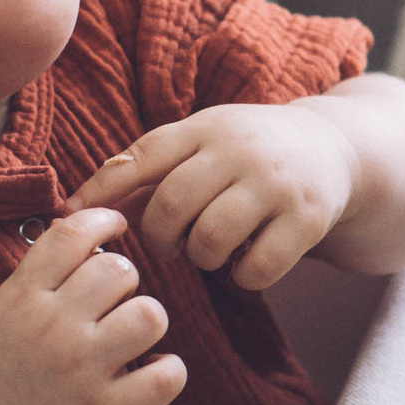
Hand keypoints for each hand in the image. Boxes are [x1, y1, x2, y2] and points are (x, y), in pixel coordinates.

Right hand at [0, 207, 183, 404]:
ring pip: (150, 315)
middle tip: (111, 302)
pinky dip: (169, 370)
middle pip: (120, 271)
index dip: (104, 220)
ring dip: (146, 319)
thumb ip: (36, 276)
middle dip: (123, 279)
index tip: (116, 226)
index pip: (73, 234)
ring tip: (129, 336)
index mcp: (21, 298)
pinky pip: (165, 378)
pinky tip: (152, 370)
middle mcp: (53, 328)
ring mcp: (80, 371)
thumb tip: (82, 231)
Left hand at [70, 104, 357, 291]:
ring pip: (211, 239)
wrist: (334, 148)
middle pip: (173, 203)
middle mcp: (241, 150)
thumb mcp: (204, 143)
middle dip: (159, 236)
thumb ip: (151, 171)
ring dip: (201, 257)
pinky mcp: (307, 219)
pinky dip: (242, 277)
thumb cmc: (247, 154)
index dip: (103, 189)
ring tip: (208, 251)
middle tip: (167, 246)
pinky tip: (246, 264)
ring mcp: (277, 184)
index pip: (145, 155)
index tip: (70, 216)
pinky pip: (256, 267)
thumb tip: (78, 209)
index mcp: (207, 127)